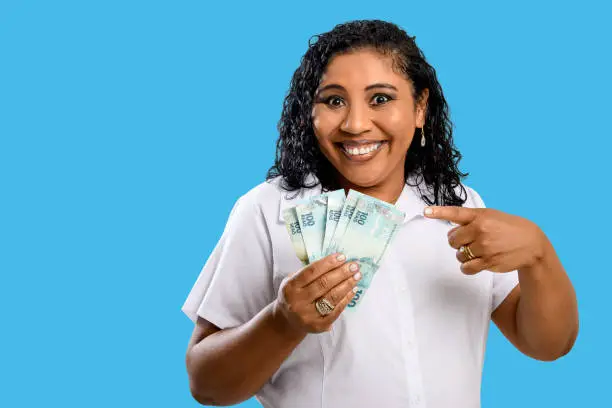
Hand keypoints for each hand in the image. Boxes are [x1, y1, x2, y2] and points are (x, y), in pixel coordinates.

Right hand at [273, 253, 361, 334]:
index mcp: (291, 287)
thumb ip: (309, 272)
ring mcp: (307, 315)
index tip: (342, 257)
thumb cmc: (294, 295)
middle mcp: (298, 301)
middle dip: (341, 273)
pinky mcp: (318, 325)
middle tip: (354, 266)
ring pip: (331, 297)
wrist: (287, 321)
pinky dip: (346, 299)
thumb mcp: (293, 281)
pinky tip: (353, 290)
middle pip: (323, 284)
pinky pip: (335, 311)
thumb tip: (336, 261)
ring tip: (356, 276)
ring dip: (346, 285)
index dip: (328, 263)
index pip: (311, 272)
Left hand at [424, 206, 547, 273]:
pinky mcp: (488, 262)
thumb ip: (470, 220)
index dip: (438, 212)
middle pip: (452, 240)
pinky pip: (466, 268)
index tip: (425, 211)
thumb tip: (451, 228)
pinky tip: (474, 262)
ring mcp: (484, 247)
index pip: (455, 213)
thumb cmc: (507, 227)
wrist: (531, 242)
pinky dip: (466, 267)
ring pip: (458, 255)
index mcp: (480, 216)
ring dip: (463, 255)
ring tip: (477, 251)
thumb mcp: (490, 216)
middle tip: (469, 241)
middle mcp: (481, 230)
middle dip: (457, 242)